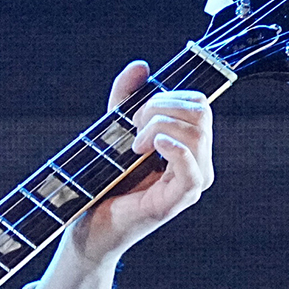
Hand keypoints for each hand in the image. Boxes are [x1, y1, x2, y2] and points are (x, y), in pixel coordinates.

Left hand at [66, 59, 215, 266]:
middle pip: (200, 111)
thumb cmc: (104, 180)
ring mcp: (191, 183)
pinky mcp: (177, 201)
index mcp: (189, 145)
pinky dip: (173, 148)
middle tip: (132, 130)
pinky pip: (192, 169)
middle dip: (161, 108)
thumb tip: (141, 66)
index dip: (166, 97)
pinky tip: (151, 146)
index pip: (199, 103)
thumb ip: (126, 98)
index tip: (135, 114)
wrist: (88, 222)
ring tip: (133, 145)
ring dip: (158, 127)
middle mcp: (198, 163)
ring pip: (196, 133)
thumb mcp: (113, 130)